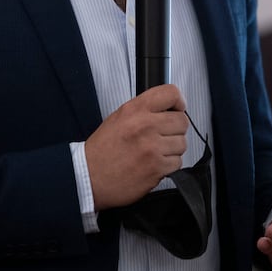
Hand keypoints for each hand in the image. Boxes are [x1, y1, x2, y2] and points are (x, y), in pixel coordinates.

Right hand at [85, 85, 187, 209]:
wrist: (89, 176)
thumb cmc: (102, 149)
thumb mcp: (119, 117)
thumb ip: (144, 110)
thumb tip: (169, 109)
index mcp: (134, 110)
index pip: (171, 93)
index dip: (178, 102)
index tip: (177, 109)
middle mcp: (144, 125)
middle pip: (182, 121)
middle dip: (176, 129)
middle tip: (163, 135)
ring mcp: (152, 148)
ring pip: (182, 143)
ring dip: (172, 149)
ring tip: (155, 152)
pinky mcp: (156, 168)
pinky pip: (177, 162)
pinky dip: (169, 165)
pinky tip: (153, 164)